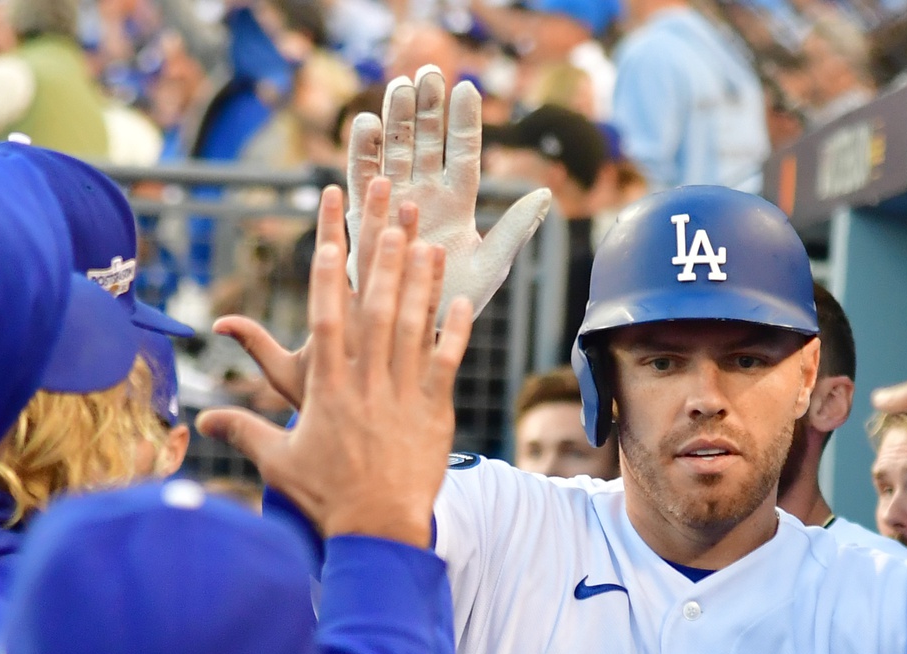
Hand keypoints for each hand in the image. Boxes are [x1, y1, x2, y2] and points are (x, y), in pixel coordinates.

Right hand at [198, 185, 469, 545]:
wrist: (377, 529)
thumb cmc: (327, 496)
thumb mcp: (279, 461)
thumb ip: (243, 431)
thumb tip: (203, 420)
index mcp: (327, 390)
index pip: (324, 322)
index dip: (326, 278)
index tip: (329, 240)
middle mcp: (366, 385)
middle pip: (374, 312)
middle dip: (381, 263)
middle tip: (389, 221)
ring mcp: (403, 396)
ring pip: (412, 329)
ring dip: (419, 284)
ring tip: (426, 244)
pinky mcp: (434, 413)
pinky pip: (446, 363)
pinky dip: (453, 331)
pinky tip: (459, 299)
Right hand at [348, 66, 552, 316]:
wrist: (415, 329)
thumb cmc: (456, 300)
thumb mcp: (492, 264)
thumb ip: (514, 229)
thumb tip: (545, 194)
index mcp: (457, 202)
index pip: (463, 153)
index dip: (464, 122)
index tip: (466, 87)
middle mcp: (425, 193)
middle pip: (425, 141)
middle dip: (425, 107)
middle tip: (426, 72)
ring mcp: (394, 200)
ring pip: (394, 150)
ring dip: (395, 119)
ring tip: (398, 86)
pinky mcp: (365, 214)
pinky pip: (361, 177)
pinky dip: (363, 151)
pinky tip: (367, 122)